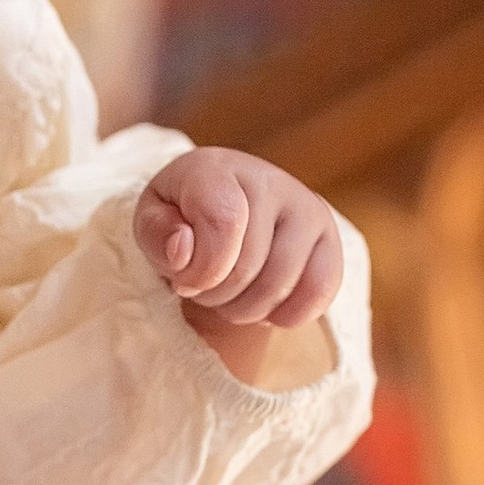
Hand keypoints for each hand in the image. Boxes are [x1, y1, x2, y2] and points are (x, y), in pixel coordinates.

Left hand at [135, 147, 342, 345]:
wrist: (222, 214)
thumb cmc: (182, 220)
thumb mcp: (152, 222)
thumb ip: (157, 234)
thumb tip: (182, 249)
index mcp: (218, 168)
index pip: (224, 223)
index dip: (201, 269)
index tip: (184, 280)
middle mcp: (271, 180)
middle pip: (248, 265)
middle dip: (216, 294)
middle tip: (204, 288)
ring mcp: (308, 209)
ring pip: (281, 284)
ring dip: (246, 309)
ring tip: (230, 296)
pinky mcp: (331, 240)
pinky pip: (320, 292)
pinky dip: (286, 316)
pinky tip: (265, 304)